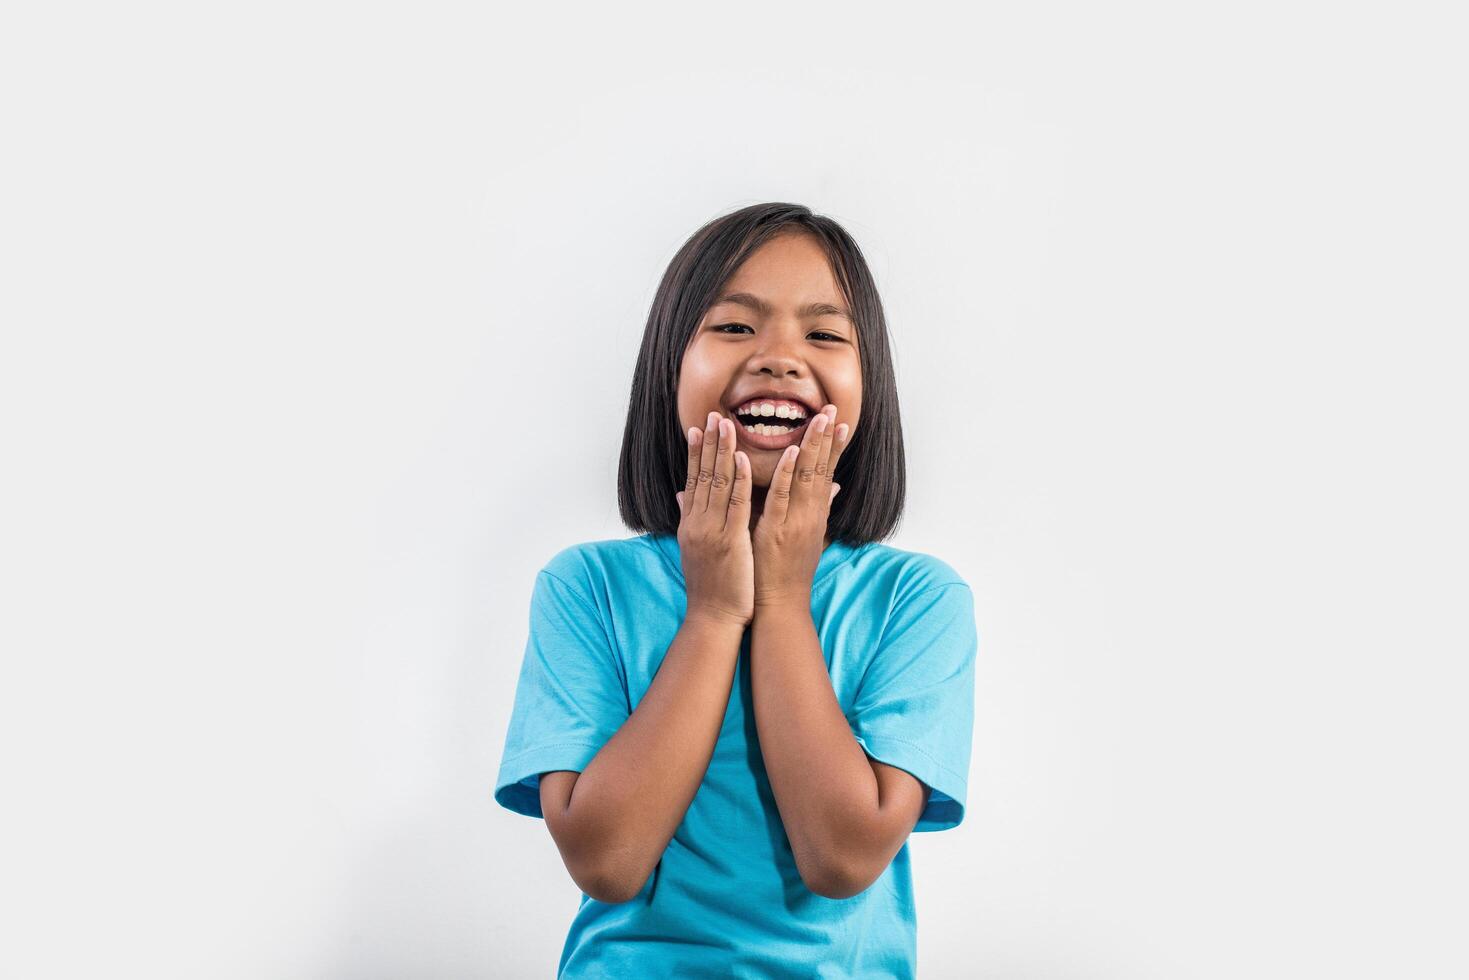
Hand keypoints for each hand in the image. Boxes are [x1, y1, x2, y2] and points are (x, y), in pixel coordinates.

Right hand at [675, 411, 754, 627]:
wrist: (713, 617)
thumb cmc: (710, 585)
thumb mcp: (695, 548)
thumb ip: (689, 517)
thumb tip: (682, 494)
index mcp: (691, 523)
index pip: (693, 480)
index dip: (695, 452)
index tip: (698, 427)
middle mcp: (697, 522)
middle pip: (703, 475)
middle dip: (709, 443)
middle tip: (714, 414)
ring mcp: (712, 531)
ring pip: (718, 484)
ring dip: (724, 452)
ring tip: (727, 425)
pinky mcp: (731, 541)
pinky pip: (737, 505)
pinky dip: (741, 480)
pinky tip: (744, 459)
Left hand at [751, 404, 849, 608]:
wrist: (781, 603)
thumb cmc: (790, 570)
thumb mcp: (811, 536)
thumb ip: (821, 509)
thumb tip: (833, 487)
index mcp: (815, 514)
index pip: (826, 473)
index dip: (834, 447)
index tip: (840, 421)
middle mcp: (810, 514)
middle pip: (821, 469)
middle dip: (827, 438)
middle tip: (832, 408)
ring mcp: (795, 521)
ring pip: (806, 478)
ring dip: (813, 447)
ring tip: (819, 419)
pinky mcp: (777, 530)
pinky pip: (782, 497)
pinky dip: (786, 474)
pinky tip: (791, 453)